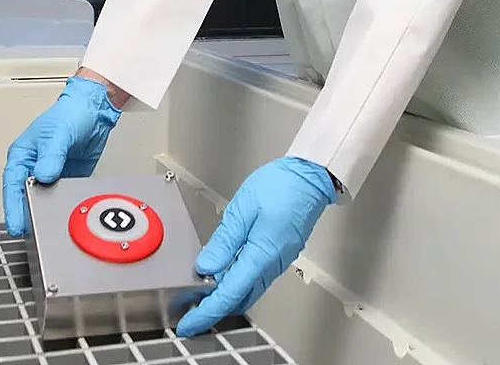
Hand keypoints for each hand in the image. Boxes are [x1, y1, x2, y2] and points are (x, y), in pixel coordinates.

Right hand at [1, 75, 121, 235]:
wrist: (94, 111)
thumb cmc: (70, 113)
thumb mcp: (58, 133)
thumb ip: (51, 156)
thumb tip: (43, 176)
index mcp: (22, 155)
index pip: (12, 185)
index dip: (13, 207)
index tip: (16, 225)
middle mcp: (33, 167)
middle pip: (26, 197)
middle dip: (27, 214)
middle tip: (32, 231)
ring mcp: (50, 175)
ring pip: (43, 200)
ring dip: (45, 212)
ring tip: (48, 226)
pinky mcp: (67, 180)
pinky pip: (62, 197)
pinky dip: (62, 206)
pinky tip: (66, 213)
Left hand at [175, 156, 336, 336]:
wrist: (310, 176)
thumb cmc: (281, 185)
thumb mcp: (243, 209)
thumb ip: (224, 241)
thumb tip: (206, 266)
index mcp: (261, 255)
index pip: (228, 295)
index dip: (206, 313)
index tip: (189, 324)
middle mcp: (272, 264)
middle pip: (239, 298)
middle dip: (214, 309)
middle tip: (191, 310)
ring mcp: (278, 260)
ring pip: (249, 290)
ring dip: (227, 297)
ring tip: (203, 293)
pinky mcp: (280, 253)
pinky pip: (257, 278)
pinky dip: (239, 283)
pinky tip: (227, 273)